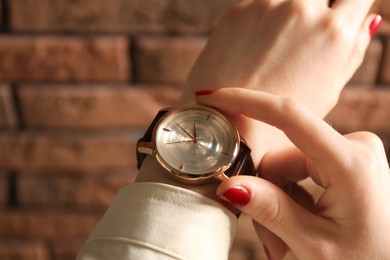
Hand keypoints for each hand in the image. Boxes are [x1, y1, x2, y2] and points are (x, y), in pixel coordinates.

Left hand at [183, 0, 379, 116]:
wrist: (221, 123)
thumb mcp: (327, 92)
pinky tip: (253, 53)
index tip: (343, 14)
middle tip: (298, 45)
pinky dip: (261, 22)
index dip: (352, 5)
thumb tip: (371, 20)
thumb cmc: (278, 119)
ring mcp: (267, 5)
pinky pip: (260, 5)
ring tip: (273, 52)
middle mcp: (302, 10)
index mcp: (333, 33)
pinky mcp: (238, 9)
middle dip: (316, 12)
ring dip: (287, 16)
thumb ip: (352, 52)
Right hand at [196, 88, 389, 258]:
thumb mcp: (313, 244)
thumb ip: (269, 209)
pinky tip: (298, 228)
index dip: (245, 101)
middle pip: (281, 155)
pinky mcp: (345, 163)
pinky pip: (299, 171)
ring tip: (286, 242)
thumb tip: (228, 185)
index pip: (289, 116)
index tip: (211, 97)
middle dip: (265, 194)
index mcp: (351, 163)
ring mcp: (350, 154)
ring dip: (278, 202)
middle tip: (270, 240)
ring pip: (286, 165)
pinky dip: (291, 199)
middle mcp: (354, 147)